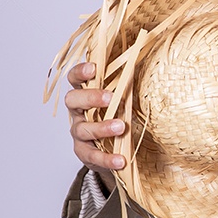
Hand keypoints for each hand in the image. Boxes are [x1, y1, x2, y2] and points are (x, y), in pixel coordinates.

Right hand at [65, 62, 124, 187]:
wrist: (114, 145)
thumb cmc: (119, 113)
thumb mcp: (124, 96)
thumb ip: (128, 81)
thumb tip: (144, 58)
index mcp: (85, 92)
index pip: (75, 78)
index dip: (80, 72)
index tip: (94, 68)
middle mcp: (78, 111)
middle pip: (73, 100)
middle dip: (90, 97)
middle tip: (110, 97)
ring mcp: (79, 132)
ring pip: (82, 129)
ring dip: (101, 127)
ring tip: (121, 127)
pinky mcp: (84, 152)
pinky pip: (91, 155)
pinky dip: (106, 158)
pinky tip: (120, 160)